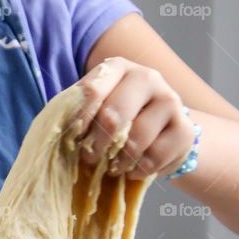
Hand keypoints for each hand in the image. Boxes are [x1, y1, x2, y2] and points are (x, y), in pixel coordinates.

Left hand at [69, 57, 194, 179]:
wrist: (162, 131)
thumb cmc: (118, 119)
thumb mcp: (94, 108)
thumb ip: (76, 113)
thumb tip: (54, 131)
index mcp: (118, 67)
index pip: (92, 90)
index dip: (78, 119)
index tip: (72, 139)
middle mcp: (147, 77)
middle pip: (114, 114)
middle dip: (97, 143)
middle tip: (89, 158)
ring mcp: (171, 101)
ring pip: (137, 138)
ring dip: (118, 160)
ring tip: (111, 167)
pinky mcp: (185, 129)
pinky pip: (156, 157)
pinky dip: (138, 170)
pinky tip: (131, 170)